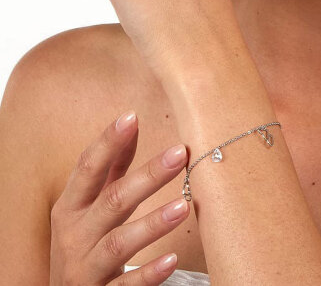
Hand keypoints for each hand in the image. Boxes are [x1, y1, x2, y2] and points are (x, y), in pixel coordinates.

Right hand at [50, 110, 189, 284]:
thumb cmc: (83, 241)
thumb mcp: (87, 205)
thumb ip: (111, 167)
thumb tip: (132, 120)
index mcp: (71, 207)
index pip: (88, 168)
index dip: (108, 142)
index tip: (132, 116)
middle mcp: (75, 235)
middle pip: (112, 201)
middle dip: (147, 175)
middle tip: (180, 153)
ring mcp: (86, 268)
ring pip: (120, 243)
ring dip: (152, 223)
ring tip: (184, 206)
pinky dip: (148, 273)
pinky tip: (171, 260)